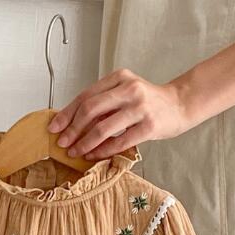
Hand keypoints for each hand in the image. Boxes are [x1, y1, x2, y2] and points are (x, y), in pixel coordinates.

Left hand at [47, 68, 191, 159]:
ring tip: (75, 152)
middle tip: (62, 143)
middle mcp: (129, 89)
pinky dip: (102, 151)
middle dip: (72, 129)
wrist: (181, 104)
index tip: (53, 127)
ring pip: (102, 128)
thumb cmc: (147, 102)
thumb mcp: (123, 93)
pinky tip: (93, 156)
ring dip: (84, 143)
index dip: (66, 114)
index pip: (85, 96)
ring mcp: (140, 107)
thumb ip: (102, 103)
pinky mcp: (149, 126)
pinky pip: (118, 142)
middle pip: (90, 110)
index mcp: (119, 78)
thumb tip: (69, 122)